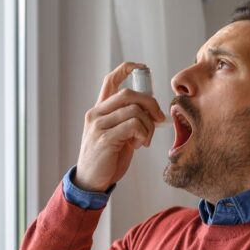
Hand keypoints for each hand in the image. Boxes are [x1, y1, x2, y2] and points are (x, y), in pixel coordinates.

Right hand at [74, 62, 165, 191]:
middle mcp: (96, 114)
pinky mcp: (105, 138)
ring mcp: (99, 126)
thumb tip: (153, 111)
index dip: (127, 69)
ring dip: (148, 125)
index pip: (110, 80)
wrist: (91, 181)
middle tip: (158, 119)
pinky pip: (133, 126)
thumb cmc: (107, 159)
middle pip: (129, 94)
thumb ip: (130, 121)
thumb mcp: (118, 135)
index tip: (142, 68)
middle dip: (151, 104)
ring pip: (134, 110)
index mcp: (99, 110)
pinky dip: (143, 133)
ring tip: (145, 139)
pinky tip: (140, 144)